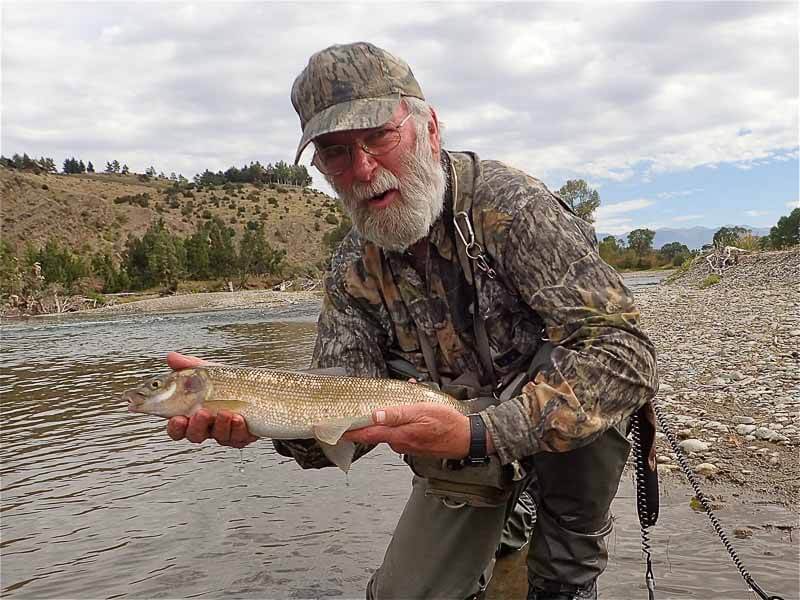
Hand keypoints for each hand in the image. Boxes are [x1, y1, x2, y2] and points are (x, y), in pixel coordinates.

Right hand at [164, 352, 257, 448]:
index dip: (175, 427)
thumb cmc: (227, 381)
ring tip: (225, 412)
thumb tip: (171, 357)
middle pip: (195, 435)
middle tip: (202, 413)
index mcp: (192, 414)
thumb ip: (188, 366)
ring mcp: (225, 432)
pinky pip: (238, 438)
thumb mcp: (207, 371)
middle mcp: (207, 427)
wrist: (256, 384)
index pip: (178, 428)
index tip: (178, 419)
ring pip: (218, 437)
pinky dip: (238, 429)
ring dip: (220, 426)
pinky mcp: (242, 435)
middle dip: (197, 426)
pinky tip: (239, 419)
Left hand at [343, 403, 472, 458]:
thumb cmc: (447, 424)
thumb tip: (374, 415)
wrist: (467, 439)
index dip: (348, 431)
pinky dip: (402, 421)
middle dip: (368, 421)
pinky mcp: (415, 444)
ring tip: (396, 402)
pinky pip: (402, 432)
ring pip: (390, 430)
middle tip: (358, 411)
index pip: (366, 434)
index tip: (333, 429)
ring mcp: (408, 445)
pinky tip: (411, 409)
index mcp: (398, 435)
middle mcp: (399, 443)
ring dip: (389, 418)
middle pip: (376, 432)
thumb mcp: (421, 411)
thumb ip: (397, 414)